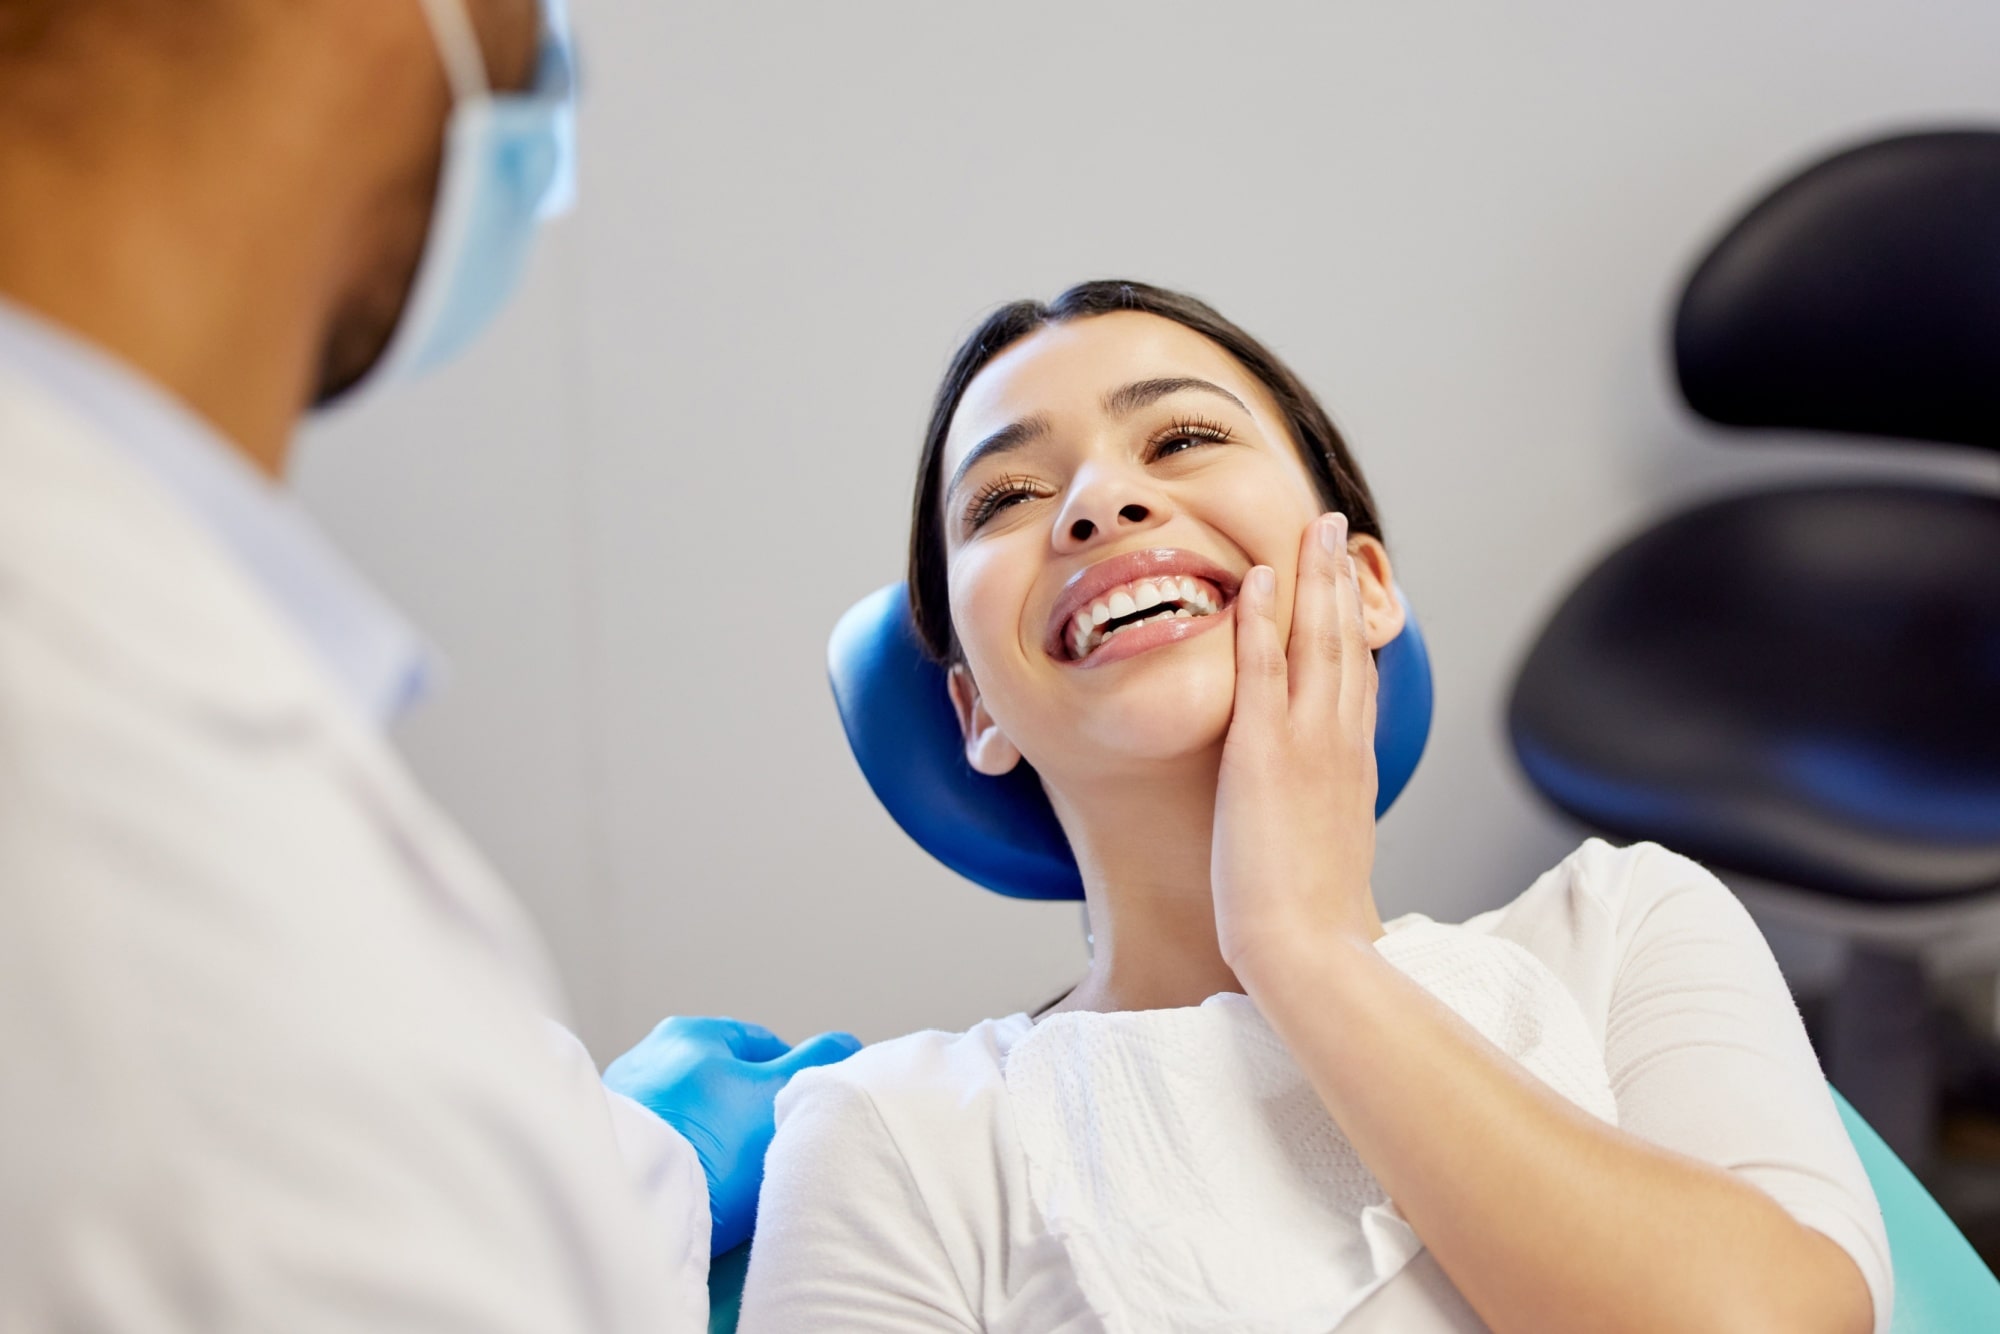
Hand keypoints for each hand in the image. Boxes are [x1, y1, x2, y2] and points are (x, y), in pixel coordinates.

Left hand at [603, 1015, 861, 1254]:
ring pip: (694, 1115)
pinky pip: (667, 1145)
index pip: (763, 1045)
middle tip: (771, 1150)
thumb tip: (846, 1041)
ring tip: (731, 1176)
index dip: (792, 1079)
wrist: (634, 1205)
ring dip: (715, 1138)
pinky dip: (685, 1159)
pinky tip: (698, 1186)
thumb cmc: (708, 1143)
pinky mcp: (614, 1144)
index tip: (803, 1115)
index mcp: (692, 1032)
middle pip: (725, 1083)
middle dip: (750, 1112)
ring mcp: (626, 1102)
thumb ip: (815, 1062)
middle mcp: (650, 1056)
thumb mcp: (778, 1093)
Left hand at [1212, 511, 1382, 985]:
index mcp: (1354, 766)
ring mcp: (1306, 744)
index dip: (1353, 625)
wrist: (1307, 949)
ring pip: (1315, 640)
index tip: (1348, 584)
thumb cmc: (1313, 922)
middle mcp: (1339, 743)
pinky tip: (1256, 577)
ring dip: (1312, 577)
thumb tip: (1324, 816)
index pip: (1356, 678)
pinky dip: (1260, 618)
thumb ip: (1328, 819)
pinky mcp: (1263, 753)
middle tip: (1335, 527)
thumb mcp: (1331, 855)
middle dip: (1340, 579)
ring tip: (1309, 528)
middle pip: (1345, 642)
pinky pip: (1261, 669)